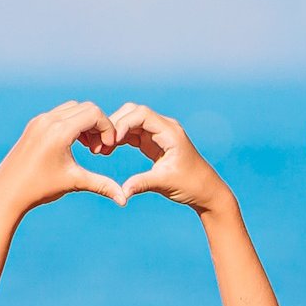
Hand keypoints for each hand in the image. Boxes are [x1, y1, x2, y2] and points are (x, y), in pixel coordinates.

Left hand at [0, 101, 126, 214]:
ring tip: (88, 147)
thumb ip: (102, 186)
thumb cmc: (40, 188)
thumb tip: (124, 201)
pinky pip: (60, 114)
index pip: (94, 114)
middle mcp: (49, 120)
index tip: (109, 147)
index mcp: (59, 131)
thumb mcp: (74, 183)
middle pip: (86, 108)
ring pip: (73, 109)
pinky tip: (74, 145)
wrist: (7, 192)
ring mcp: (40, 120)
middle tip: (99, 148)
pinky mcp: (34, 125)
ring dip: (86, 123)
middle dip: (98, 125)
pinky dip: (73, 123)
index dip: (108, 128)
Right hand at [111, 103, 230, 212]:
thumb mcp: (165, 183)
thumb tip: (122, 192)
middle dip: (115, 124)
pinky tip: (108, 151)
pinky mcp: (153, 143)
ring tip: (101, 149)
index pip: (142, 115)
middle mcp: (164, 128)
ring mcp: (158, 134)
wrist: (205, 190)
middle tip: (100, 144)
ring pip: (131, 122)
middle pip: (133, 112)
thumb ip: (142, 184)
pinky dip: (119, 139)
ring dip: (115, 132)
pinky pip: (132, 134)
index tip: (110, 141)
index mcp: (170, 132)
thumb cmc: (191, 184)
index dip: (123, 123)